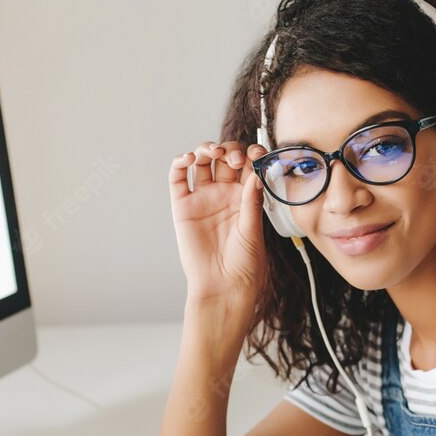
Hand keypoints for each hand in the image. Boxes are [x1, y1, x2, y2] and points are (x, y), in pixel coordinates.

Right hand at [168, 140, 269, 303]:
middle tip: (235, 160)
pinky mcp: (183, 206)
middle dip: (230, 151)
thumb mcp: (253, 230)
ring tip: (213, 152)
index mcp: (245, 197)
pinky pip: (178, 178)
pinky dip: (180, 163)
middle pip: (224, 158)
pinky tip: (188, 158)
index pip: (248, 165)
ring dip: (206, 149)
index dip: (252, 154)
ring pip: (202, 162)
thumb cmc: (244, 264)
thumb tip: (257, 173)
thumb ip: (252, 201)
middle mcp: (224, 194)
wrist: (223, 286)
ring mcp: (203, 198)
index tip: (257, 153)